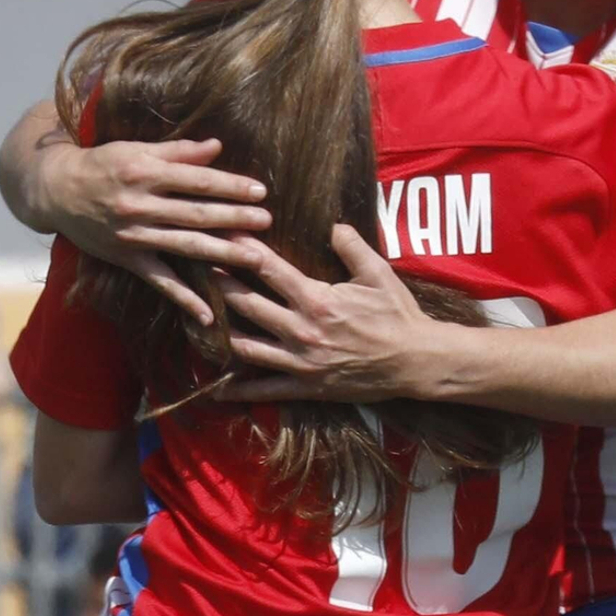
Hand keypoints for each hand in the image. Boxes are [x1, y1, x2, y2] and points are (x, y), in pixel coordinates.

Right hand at [42, 137, 271, 318]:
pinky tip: (208, 315)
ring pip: (184, 245)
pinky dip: (184, 299)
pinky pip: (160, 281)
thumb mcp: (136, 150)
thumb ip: (177, 151)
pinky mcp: (127, 259)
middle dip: (234, 217)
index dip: (229, 185)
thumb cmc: (102, 164)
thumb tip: (217, 146)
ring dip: (221, 252)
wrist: (55, 189)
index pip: (196, 180)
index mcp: (145, 172)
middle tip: (266, 222)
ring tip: (255, 257)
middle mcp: (140, 204)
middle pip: (195, 213)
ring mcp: (134, 235)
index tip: (260, 190)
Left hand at [216, 227, 459, 402]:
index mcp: (317, 299)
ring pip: (248, 346)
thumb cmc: (398, 315)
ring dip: (222, 332)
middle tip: (200, 269)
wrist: (415, 362)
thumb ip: (352, 247)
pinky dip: (241, 391)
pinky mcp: (307, 387)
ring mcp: (301, 362)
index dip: (243, 251)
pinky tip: (218, 389)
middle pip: (248, 305)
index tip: (222, 237)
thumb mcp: (378, 273)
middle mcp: (302, 331)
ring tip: (202, 318)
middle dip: (222, 285)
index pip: (270, 270)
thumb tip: (332, 224)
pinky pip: (266, 391)